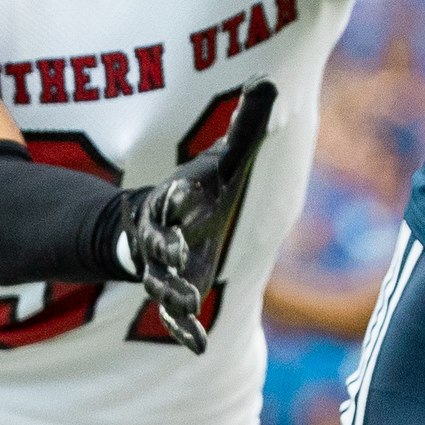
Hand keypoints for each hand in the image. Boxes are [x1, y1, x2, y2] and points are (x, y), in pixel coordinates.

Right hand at [124, 81, 275, 354]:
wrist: (163, 225)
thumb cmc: (199, 191)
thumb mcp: (223, 160)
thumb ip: (245, 125)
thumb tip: (266, 78)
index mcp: (173, 200)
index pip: (170, 196)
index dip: (175, 196)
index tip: (180, 193)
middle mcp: (162, 236)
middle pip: (158, 242)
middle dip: (165, 247)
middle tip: (175, 253)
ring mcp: (163, 269)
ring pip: (159, 282)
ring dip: (169, 291)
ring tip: (185, 302)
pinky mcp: (173, 293)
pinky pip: (172, 316)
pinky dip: (183, 330)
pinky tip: (196, 347)